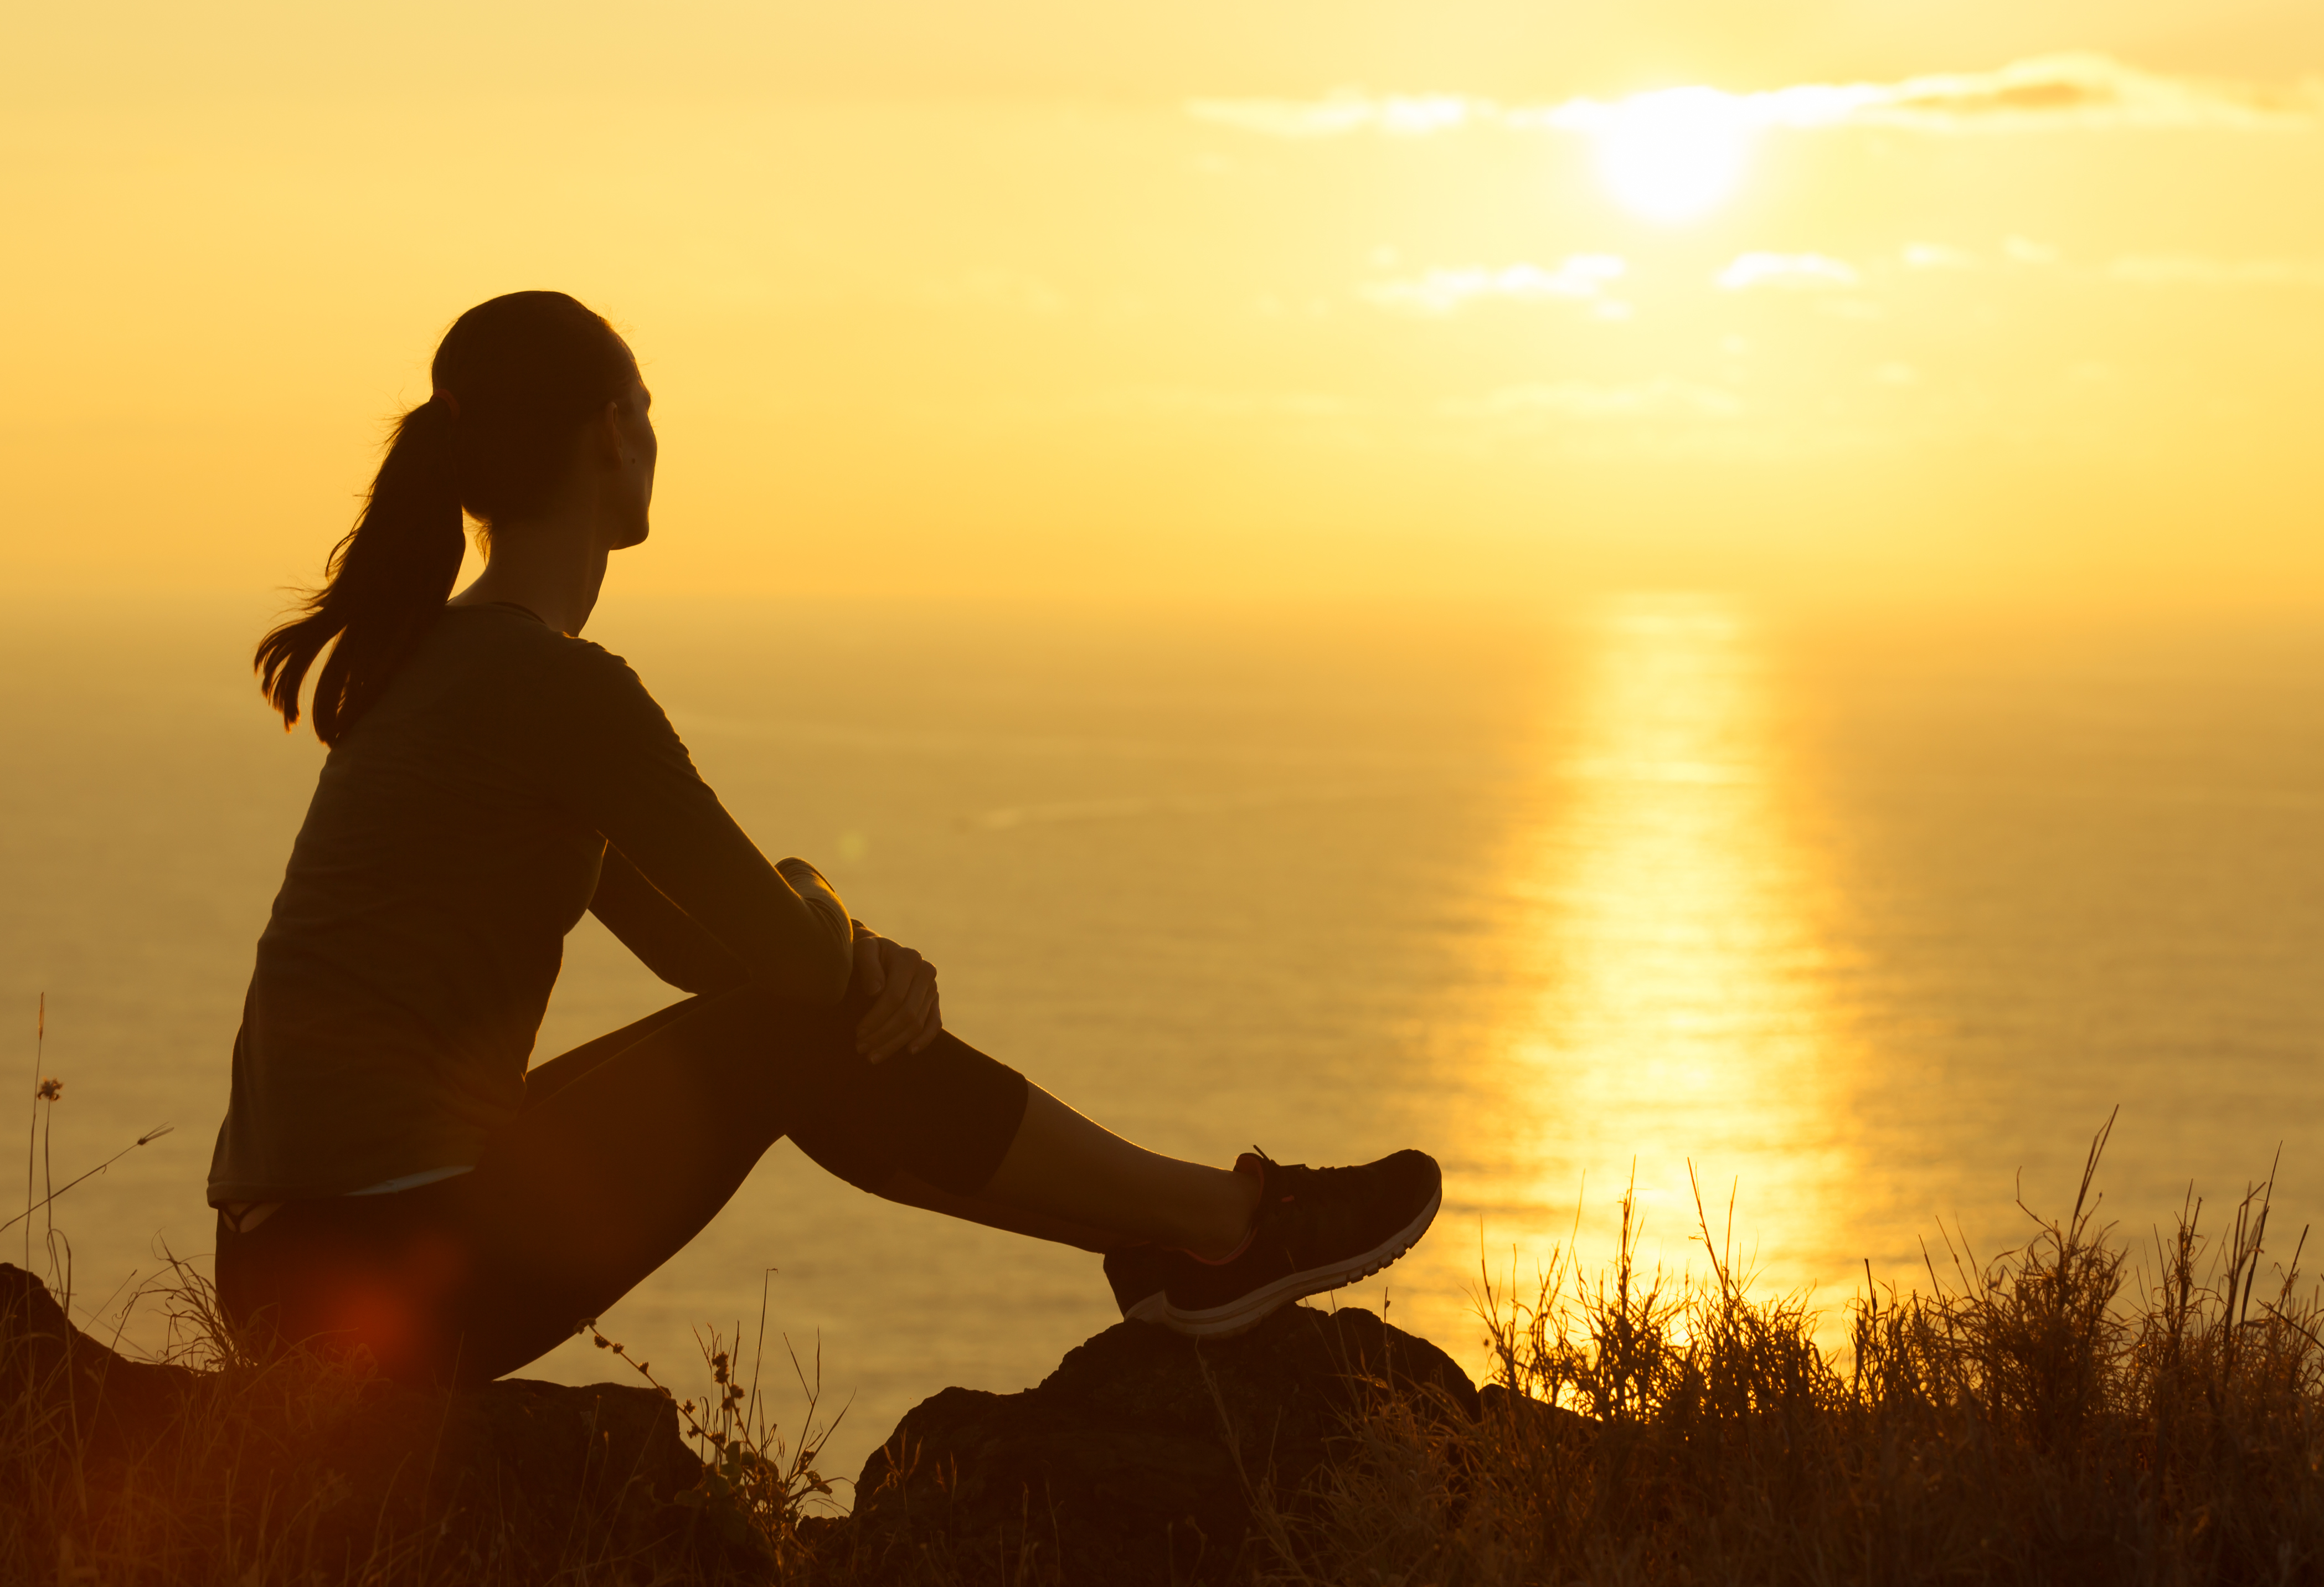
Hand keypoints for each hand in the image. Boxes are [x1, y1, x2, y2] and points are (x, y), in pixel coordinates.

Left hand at [851, 921, 943, 1061]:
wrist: (881, 952)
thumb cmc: (868, 953)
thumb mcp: (863, 950)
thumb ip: (868, 966)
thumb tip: (875, 991)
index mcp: (909, 958)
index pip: (894, 996)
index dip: (876, 1017)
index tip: (858, 1033)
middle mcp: (926, 972)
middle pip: (907, 1013)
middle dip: (883, 1035)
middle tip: (861, 1049)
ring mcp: (933, 988)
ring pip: (917, 1023)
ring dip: (895, 1043)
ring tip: (873, 1056)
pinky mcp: (935, 1001)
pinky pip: (934, 1024)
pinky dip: (924, 1040)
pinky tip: (908, 1051)